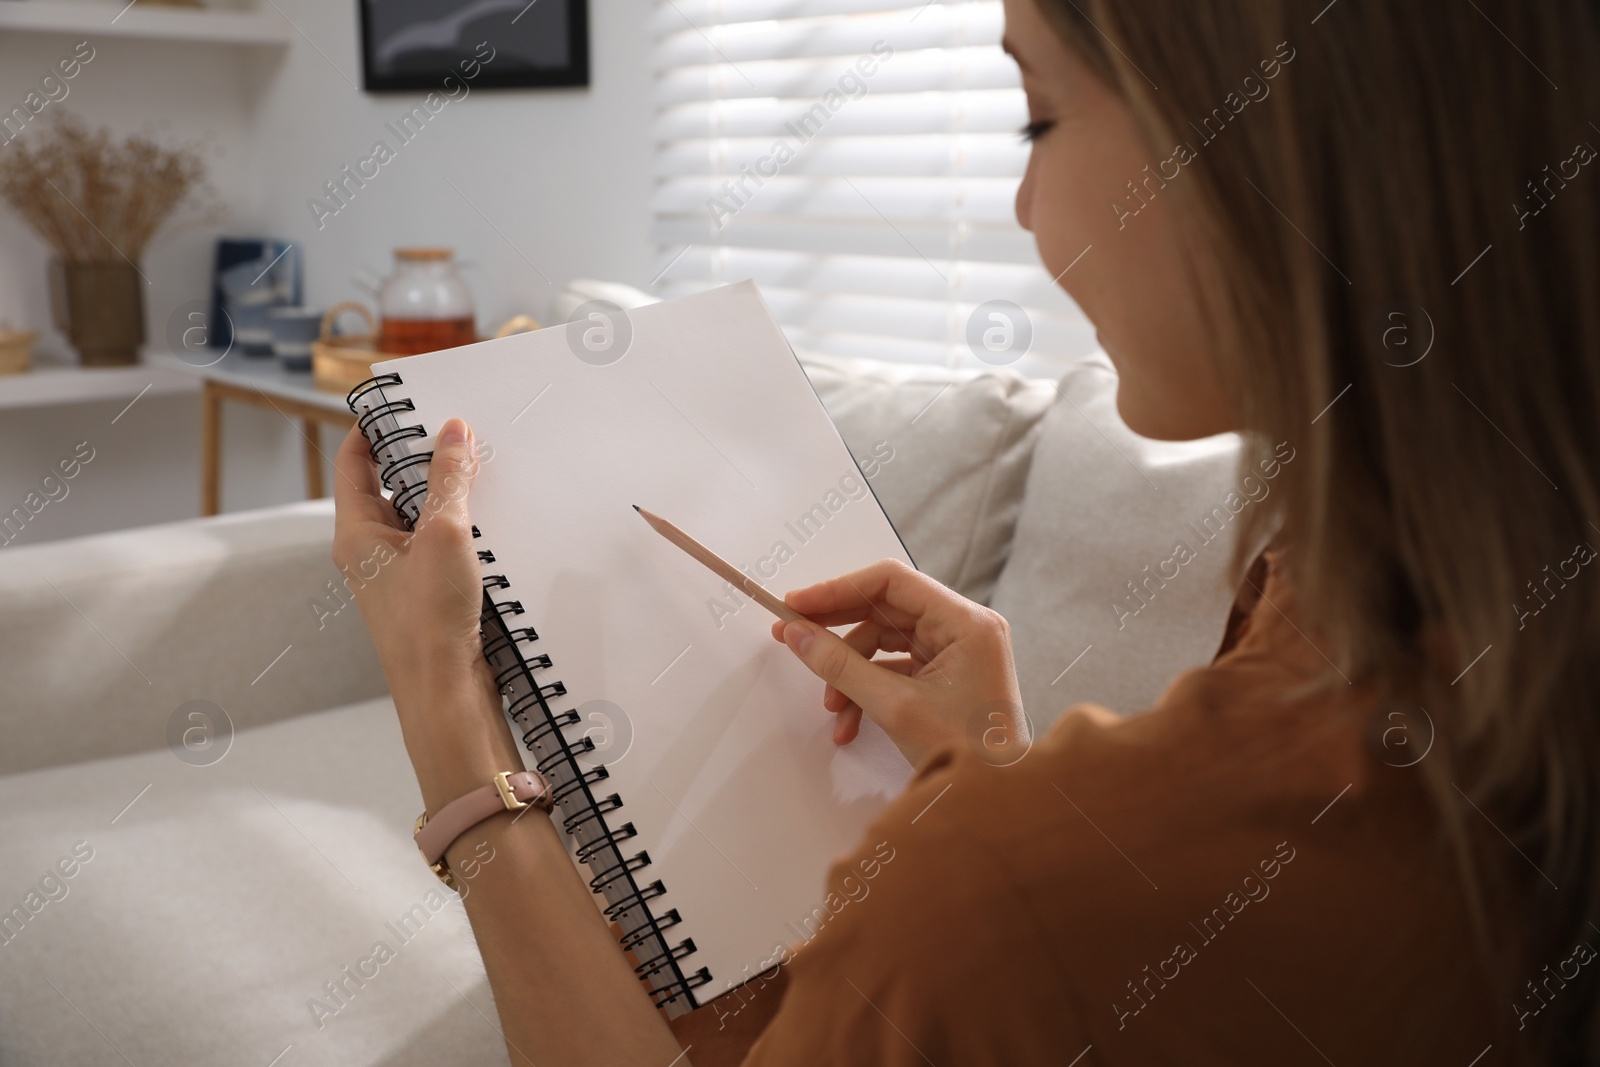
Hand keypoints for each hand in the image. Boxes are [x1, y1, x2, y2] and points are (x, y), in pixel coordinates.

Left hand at [332, 418, 520, 810]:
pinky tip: (494, 520)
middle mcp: (371, 553)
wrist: (447, 693)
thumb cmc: (430, 621)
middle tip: (458, 430)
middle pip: (390, 486)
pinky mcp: (429, 595)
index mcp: (355, 533)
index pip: (354, 461)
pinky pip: (442, 546)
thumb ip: (450, 478)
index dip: (375, 428)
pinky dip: (464, 528)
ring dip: (449, 495)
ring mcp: (400, 576)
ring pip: (421, 517)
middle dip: (424, 459)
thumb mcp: (443, 534)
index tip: (405, 402)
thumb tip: (453, 430)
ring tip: (482, 470)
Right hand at [770, 558, 1026, 766]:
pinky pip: (895, 667)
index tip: (797, 605)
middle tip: (793, 636)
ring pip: (885, 642)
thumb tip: (797, 634)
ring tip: (832, 707)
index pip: (891, 582)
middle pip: (885, 609)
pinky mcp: (946, 674)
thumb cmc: (965, 754)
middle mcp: (965, 627)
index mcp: (966, 622)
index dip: (838, 589)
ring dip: (851, 673)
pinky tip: (850, 723)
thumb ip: (841, 666)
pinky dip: (868, 689)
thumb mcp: (894, 707)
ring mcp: (956, 650)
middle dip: (838, 631)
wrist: (996, 800)